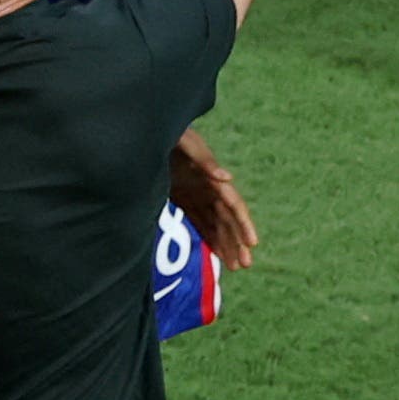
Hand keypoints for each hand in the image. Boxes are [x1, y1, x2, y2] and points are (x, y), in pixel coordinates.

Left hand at [169, 133, 257, 268]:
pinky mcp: (183, 198)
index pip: (234, 204)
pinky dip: (209, 238)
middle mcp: (209, 187)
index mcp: (213, 176)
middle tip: (245, 265)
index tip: (252, 243)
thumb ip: (205, 160)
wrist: (146, 133)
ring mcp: (197, 194)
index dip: (244, 224)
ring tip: (234, 267)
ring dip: (226, 244)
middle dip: (237, 241)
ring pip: (216, 224)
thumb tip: (227, 179)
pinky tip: (216, 253)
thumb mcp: (187, 143)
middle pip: (227, 219)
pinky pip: (200, 221)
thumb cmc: (171, 134)